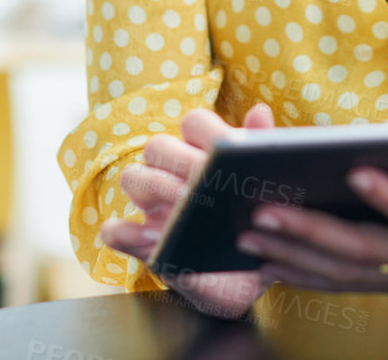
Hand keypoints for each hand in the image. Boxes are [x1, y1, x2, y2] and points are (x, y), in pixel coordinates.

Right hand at [100, 102, 275, 318]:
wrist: (253, 277)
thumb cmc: (262, 229)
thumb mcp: (272, 196)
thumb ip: (263, 153)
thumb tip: (259, 112)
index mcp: (204, 153)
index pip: (194, 123)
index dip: (207, 131)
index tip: (229, 150)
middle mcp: (174, 173)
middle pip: (159, 145)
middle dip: (180, 158)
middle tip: (205, 179)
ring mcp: (154, 207)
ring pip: (133, 176)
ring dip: (155, 186)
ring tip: (183, 205)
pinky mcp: (142, 243)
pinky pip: (115, 231)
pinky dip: (126, 233)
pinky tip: (155, 239)